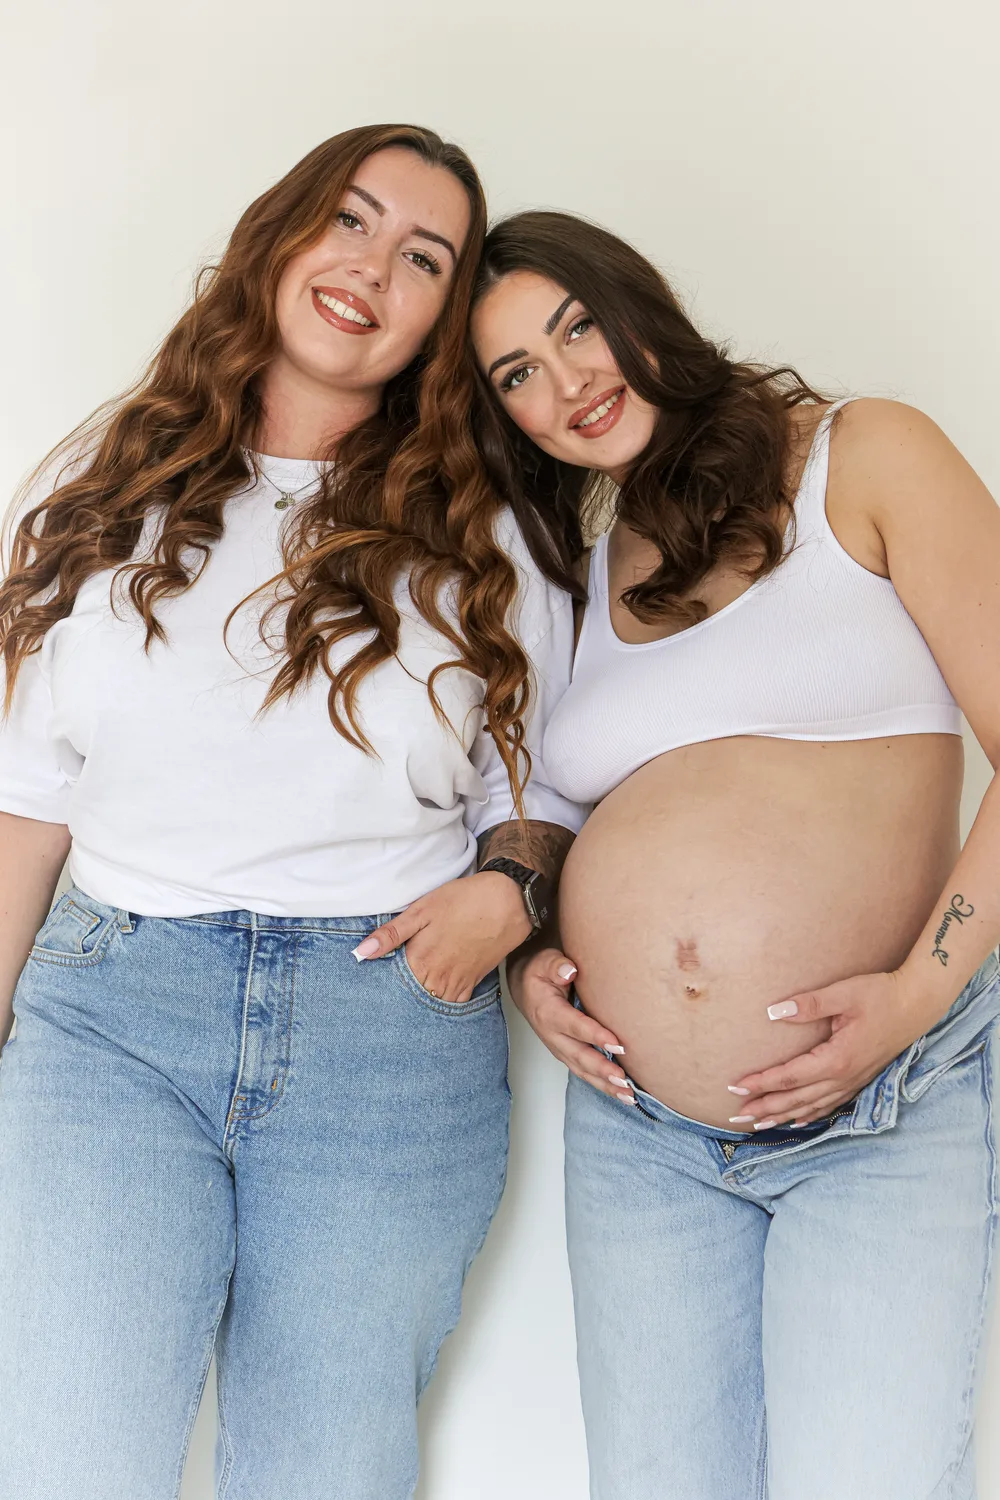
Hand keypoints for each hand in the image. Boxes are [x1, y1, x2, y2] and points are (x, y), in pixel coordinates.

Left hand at [352, 872, 531, 1004]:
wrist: (508, 902)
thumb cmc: (464, 901)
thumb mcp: (421, 910)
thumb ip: (391, 934)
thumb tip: (362, 952)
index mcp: (420, 961)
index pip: (391, 986)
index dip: (380, 986)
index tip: (372, 985)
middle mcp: (438, 979)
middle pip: (411, 999)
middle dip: (399, 997)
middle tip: (385, 995)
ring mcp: (457, 983)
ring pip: (431, 1005)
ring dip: (420, 1001)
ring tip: (410, 993)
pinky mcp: (473, 982)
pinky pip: (453, 1003)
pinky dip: (442, 1002)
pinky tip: (435, 992)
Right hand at [507, 948, 634, 1102]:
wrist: (525, 988)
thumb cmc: (539, 973)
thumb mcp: (544, 962)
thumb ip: (557, 965)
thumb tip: (570, 971)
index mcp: (548, 1013)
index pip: (575, 1026)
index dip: (596, 1036)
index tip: (618, 1045)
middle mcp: (552, 1035)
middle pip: (579, 1056)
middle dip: (601, 1070)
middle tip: (623, 1079)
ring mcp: (559, 1048)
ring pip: (582, 1070)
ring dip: (604, 1084)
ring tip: (627, 1095)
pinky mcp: (566, 1054)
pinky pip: (584, 1072)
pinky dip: (602, 1085)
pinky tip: (621, 1092)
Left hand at [728, 970, 927, 1127]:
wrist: (916, 1005)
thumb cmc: (879, 995)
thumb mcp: (843, 994)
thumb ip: (809, 1004)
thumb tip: (774, 1012)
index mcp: (836, 1059)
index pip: (789, 1077)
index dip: (760, 1083)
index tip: (734, 1087)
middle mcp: (843, 1078)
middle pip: (796, 1099)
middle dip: (765, 1108)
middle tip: (736, 1116)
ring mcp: (853, 1082)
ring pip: (812, 1107)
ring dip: (783, 1116)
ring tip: (758, 1125)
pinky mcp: (860, 1080)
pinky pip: (830, 1105)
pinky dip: (810, 1115)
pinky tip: (797, 1121)